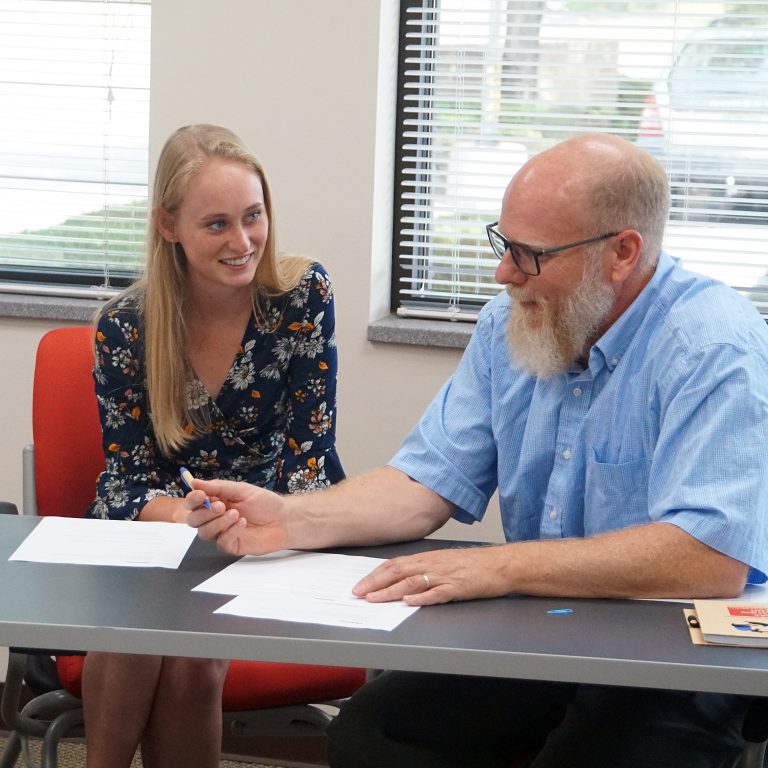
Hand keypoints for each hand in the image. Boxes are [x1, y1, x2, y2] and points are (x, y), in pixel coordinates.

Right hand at [185, 478, 288, 555]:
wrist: (283, 519)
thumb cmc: (264, 502)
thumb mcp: (241, 490)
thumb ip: (218, 487)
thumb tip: (195, 482)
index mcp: (215, 502)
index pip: (194, 503)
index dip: (193, 500)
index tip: (200, 495)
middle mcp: (215, 518)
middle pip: (194, 520)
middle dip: (205, 513)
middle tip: (222, 506)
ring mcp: (222, 533)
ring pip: (204, 533)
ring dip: (218, 522)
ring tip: (236, 514)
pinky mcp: (231, 545)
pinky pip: (221, 542)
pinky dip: (230, 531)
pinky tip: (243, 523)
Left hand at [353, 545, 510, 605]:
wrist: (500, 565)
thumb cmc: (473, 565)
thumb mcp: (444, 562)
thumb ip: (424, 569)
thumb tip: (401, 580)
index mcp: (427, 558)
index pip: (394, 564)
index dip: (375, 574)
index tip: (360, 585)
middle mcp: (433, 564)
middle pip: (398, 572)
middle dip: (375, 583)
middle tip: (358, 593)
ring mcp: (445, 576)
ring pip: (413, 582)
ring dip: (391, 591)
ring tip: (375, 599)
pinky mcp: (458, 588)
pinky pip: (438, 593)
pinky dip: (422, 597)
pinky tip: (410, 602)